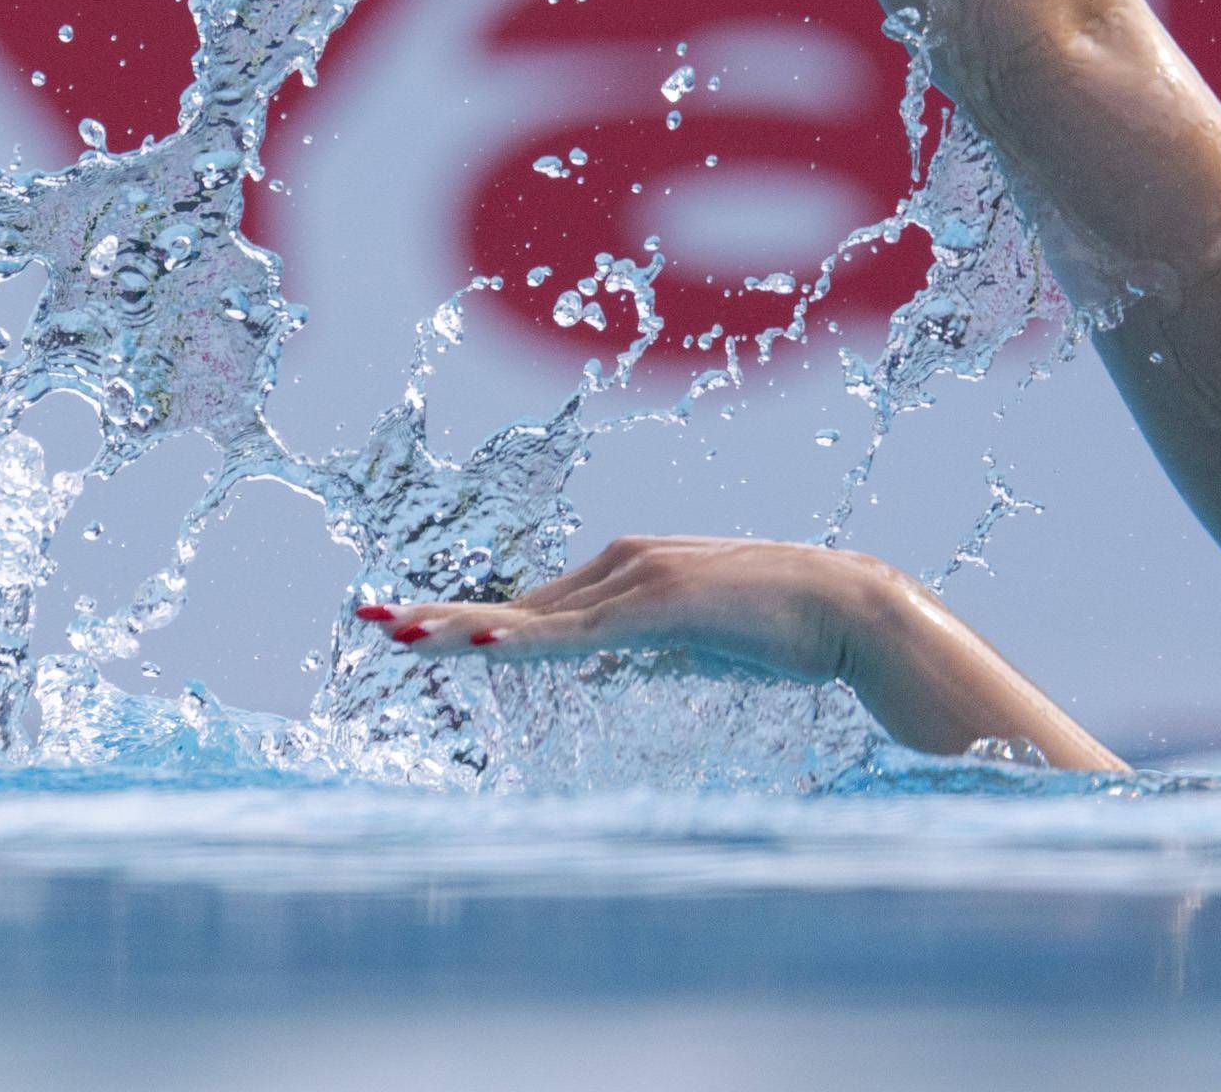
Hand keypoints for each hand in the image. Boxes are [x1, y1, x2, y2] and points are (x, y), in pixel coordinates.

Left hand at [357, 534, 899, 684]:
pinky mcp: (663, 604)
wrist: (851, 607)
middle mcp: (622, 564)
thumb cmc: (781, 630)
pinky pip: (584, 632)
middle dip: (442, 616)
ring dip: (464, 628)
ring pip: (535, 616)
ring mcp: (640, 580)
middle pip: (516, 602)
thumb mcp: (694, 642)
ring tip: (401, 635)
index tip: (409, 629)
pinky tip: (487, 645)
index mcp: (627, 572)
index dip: (467, 621)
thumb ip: (646, 643)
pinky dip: (532, 639)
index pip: (531, 605)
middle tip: (369, 620)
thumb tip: (607, 656)